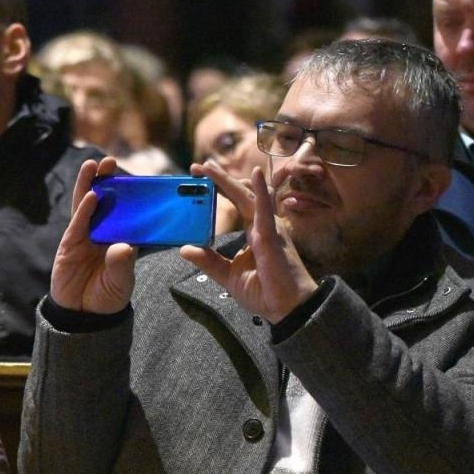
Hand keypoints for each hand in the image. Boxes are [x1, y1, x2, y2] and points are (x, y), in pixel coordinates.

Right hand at [50, 157, 137, 314]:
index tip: (137, 177)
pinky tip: (90, 195)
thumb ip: (121, 265)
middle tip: (111, 161)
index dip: (129, 194)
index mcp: (120, 238)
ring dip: (90, 185)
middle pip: (105, 202)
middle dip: (106, 181)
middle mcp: (102, 233)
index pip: (126, 212)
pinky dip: (83, 209)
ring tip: (94, 165)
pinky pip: (77, 223)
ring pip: (87, 206)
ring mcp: (85, 237)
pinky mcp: (70, 245)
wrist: (83, 315)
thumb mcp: (121, 282)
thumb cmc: (107, 297)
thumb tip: (123, 247)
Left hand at [180, 161, 318, 322]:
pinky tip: (255, 176)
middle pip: (240, 194)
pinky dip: (260, 192)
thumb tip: (185, 249)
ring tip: (211, 167)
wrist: (287, 308)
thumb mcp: (227, 275)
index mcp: (254, 232)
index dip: (220, 188)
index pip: (236, 203)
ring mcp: (269, 229)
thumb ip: (208, 261)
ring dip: (229, 180)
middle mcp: (263, 225)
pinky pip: (265, 211)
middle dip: (220, 179)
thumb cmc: (265, 291)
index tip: (200, 178)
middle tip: (198, 166)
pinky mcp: (272, 237)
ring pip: (249, 197)